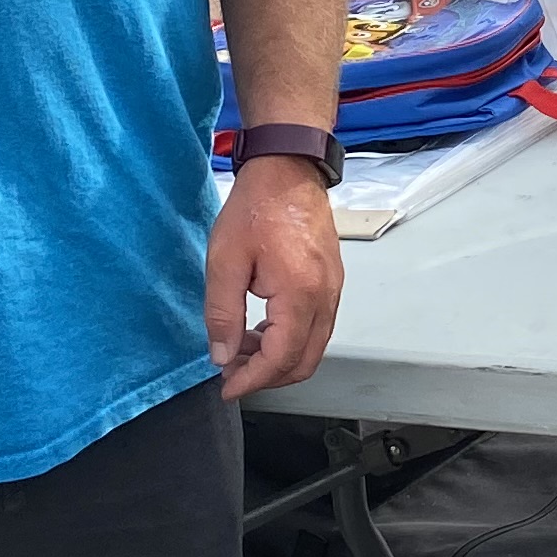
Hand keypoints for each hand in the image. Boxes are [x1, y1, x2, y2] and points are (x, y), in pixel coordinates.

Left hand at [207, 158, 343, 398]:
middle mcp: (325, 297)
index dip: (252, 380)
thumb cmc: (256, 209)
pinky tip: (262, 328)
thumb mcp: (225, 261)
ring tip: (241, 348)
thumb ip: (223, 313)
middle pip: (305, 361)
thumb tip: (223, 356)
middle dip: (268, 377)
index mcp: (300, 294)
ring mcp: (334, 289)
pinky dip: (291, 340)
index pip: (281, 358)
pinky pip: (317, 327)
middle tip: (233, 372)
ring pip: (314, 347)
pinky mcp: (332, 281)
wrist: (288, 169)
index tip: (226, 388)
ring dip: (279, 359)